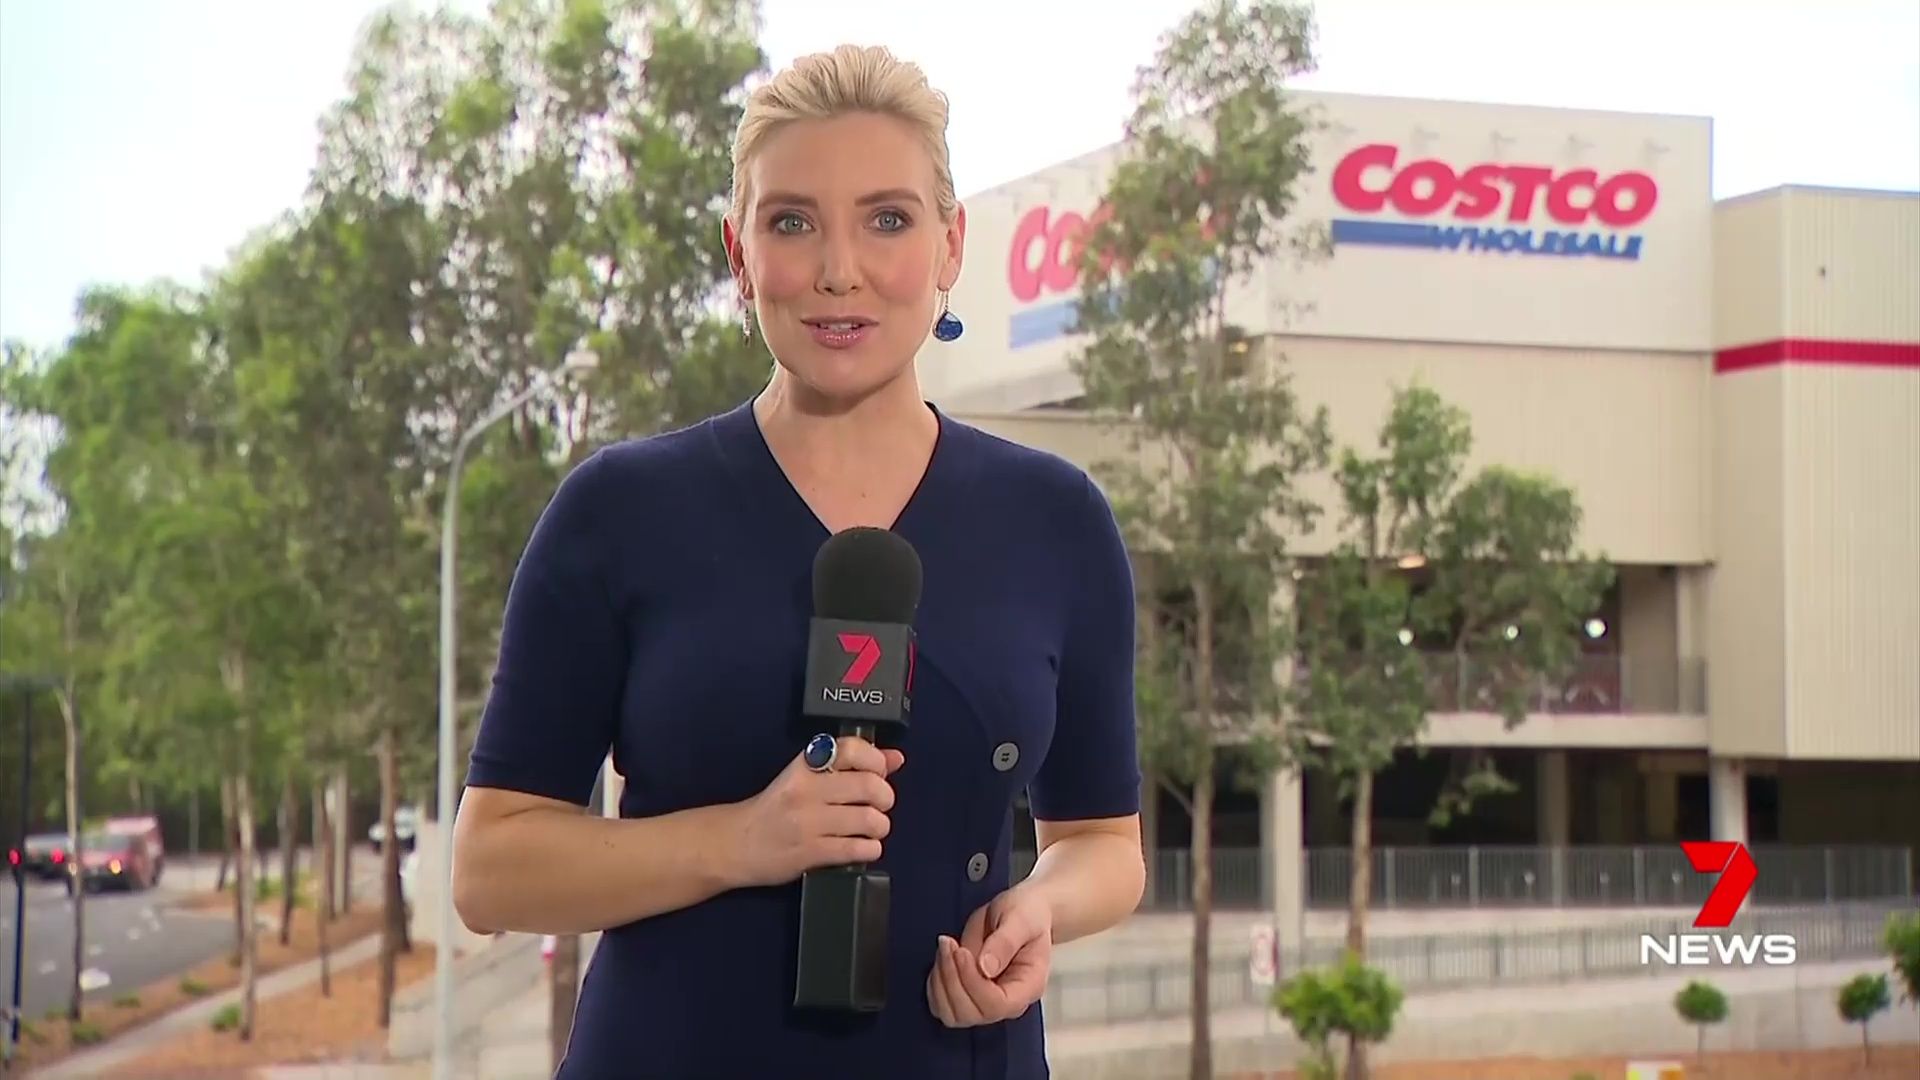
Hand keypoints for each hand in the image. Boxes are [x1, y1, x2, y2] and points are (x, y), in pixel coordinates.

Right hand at [728, 736, 904, 887]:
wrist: (735, 844)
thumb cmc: (775, 809)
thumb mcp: (805, 779)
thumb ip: (850, 766)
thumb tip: (895, 757)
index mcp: (805, 765)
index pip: (851, 749)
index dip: (876, 760)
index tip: (880, 772)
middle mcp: (806, 790)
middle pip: (869, 786)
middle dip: (886, 798)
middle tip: (880, 805)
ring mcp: (807, 823)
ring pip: (868, 820)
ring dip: (880, 827)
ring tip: (872, 829)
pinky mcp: (809, 853)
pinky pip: (857, 849)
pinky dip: (870, 849)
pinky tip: (863, 847)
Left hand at [927, 885, 1052, 1026]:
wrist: (1021, 910)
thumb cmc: (1027, 913)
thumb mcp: (1020, 920)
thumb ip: (1005, 942)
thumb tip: (986, 968)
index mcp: (1028, 986)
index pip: (996, 1005)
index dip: (972, 982)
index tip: (961, 952)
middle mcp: (1007, 1001)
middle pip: (971, 1014)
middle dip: (952, 979)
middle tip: (949, 944)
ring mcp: (985, 1001)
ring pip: (952, 1014)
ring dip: (940, 981)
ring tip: (946, 947)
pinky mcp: (967, 994)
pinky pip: (941, 1005)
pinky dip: (934, 984)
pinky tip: (943, 958)